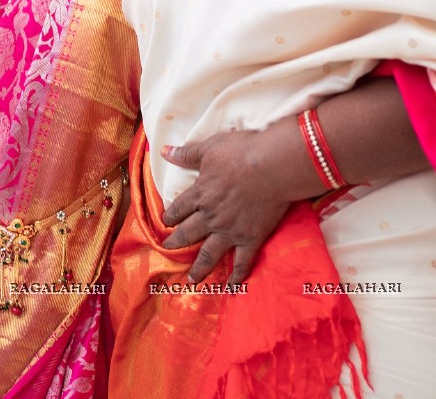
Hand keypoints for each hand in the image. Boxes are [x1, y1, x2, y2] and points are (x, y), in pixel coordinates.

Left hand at [158, 132, 292, 285]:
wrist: (272, 167)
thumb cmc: (241, 153)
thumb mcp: (209, 148)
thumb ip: (186, 154)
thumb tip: (163, 152)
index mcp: (199, 194)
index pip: (178, 209)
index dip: (170, 216)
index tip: (165, 222)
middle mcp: (210, 217)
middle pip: (188, 234)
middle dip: (176, 243)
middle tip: (168, 250)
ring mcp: (230, 231)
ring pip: (208, 254)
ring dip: (198, 268)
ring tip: (191, 279)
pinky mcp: (250, 239)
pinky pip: (241, 262)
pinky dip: (236, 276)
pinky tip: (231, 287)